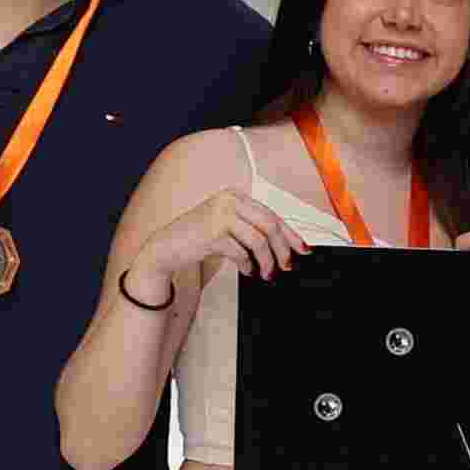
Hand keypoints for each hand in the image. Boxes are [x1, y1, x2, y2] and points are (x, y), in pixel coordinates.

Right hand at [141, 188, 303, 297]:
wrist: (166, 246)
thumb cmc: (199, 237)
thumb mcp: (227, 225)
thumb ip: (252, 228)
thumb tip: (286, 245)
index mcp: (235, 195)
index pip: (272, 213)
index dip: (291, 234)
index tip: (303, 250)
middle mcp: (229, 201)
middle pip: (270, 225)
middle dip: (283, 249)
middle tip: (287, 266)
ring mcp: (220, 215)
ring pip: (259, 240)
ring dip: (267, 261)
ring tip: (267, 274)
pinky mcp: (212, 233)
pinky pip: (241, 252)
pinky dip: (248, 265)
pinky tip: (247, 271)